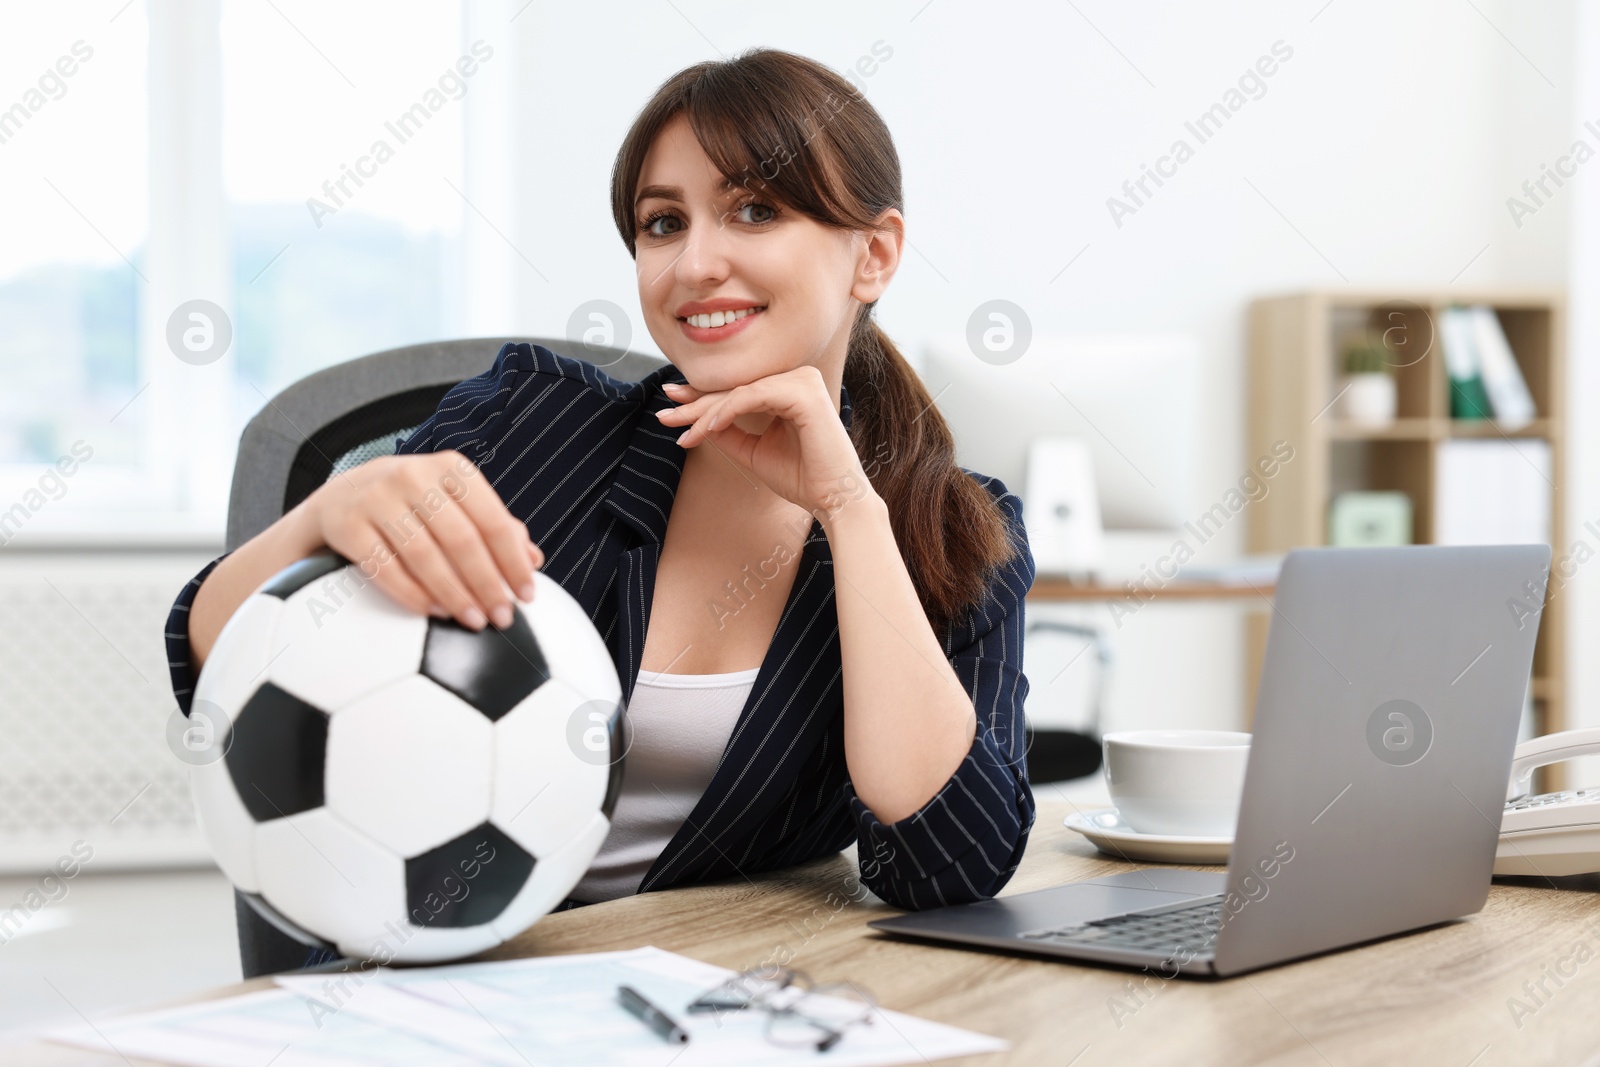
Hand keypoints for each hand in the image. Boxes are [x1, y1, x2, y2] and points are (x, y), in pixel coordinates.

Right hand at [308, 451, 542, 630]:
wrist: (339, 496)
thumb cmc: (413, 503)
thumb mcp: (453, 501)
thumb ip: (494, 526)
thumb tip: (533, 559)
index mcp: (450, 468)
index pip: (492, 519)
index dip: (513, 561)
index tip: (527, 596)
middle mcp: (413, 475)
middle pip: (461, 539)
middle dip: (486, 584)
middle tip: (502, 617)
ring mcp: (376, 498)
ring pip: (424, 555)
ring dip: (453, 595)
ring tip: (472, 621)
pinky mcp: (347, 524)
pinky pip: (384, 568)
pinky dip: (412, 594)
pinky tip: (433, 611)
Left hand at [654, 366, 873, 520]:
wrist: (834, 498)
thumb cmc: (802, 477)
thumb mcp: (754, 452)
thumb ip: (729, 433)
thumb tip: (696, 422)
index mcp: (789, 390)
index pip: (738, 391)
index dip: (702, 400)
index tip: (670, 408)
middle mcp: (797, 378)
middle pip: (735, 389)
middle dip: (696, 403)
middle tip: (664, 414)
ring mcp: (802, 381)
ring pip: (740, 392)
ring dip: (708, 413)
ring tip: (684, 432)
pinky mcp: (804, 392)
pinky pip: (754, 396)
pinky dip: (728, 411)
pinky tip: (709, 427)